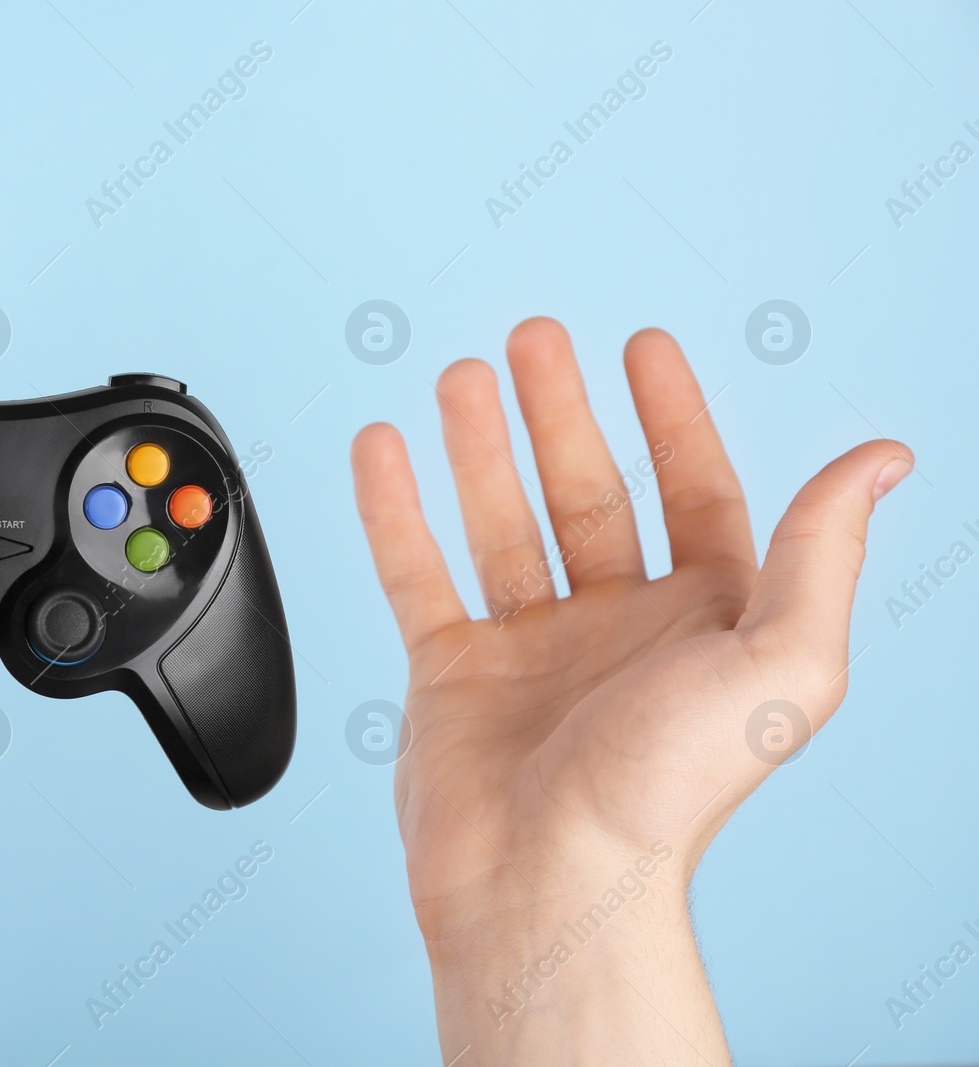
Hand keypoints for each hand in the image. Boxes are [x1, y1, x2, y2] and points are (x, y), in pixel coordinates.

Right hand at [351, 319, 910, 1063]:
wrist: (545, 882)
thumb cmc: (663, 793)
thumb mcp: (777, 663)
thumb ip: (819, 554)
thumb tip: (878, 459)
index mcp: (702, 622)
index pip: (694, 492)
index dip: (673, 416)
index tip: (643, 347)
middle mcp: (616, 629)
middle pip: (586, 492)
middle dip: (560, 410)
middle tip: (534, 339)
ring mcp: (528, 649)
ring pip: (501, 523)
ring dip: (481, 446)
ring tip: (461, 377)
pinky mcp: (450, 673)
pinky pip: (417, 573)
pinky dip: (395, 510)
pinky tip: (384, 451)